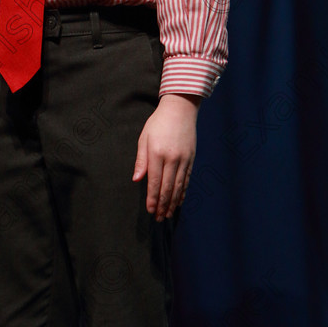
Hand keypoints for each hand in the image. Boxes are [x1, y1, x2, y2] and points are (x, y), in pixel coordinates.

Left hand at [132, 93, 200, 219]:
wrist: (180, 109)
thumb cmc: (158, 123)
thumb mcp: (144, 138)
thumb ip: (141, 160)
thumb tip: (137, 179)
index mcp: (157, 153)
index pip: (154, 181)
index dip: (152, 198)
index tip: (150, 210)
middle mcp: (172, 158)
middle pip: (167, 187)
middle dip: (162, 205)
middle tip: (158, 218)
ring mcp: (183, 159)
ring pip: (178, 186)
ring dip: (172, 202)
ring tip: (167, 214)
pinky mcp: (191, 158)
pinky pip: (186, 179)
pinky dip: (182, 192)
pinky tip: (178, 201)